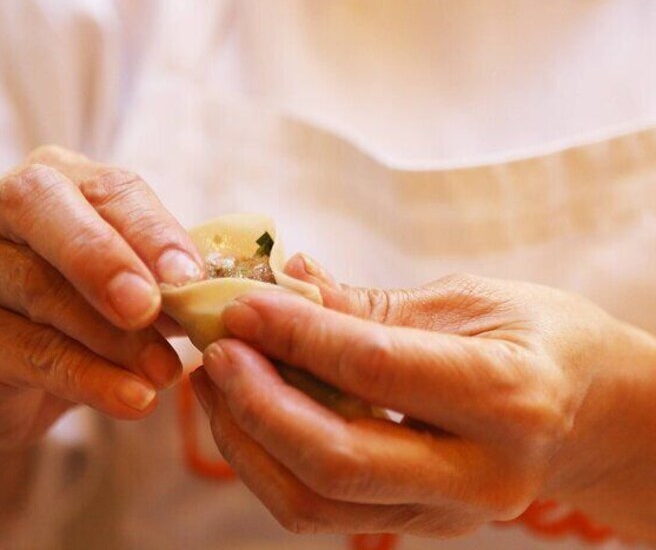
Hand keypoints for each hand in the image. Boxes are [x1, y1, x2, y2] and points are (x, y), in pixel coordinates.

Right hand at [0, 145, 203, 450]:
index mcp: (54, 180)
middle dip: (101, 257)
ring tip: (165, 371)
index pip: (105, 187)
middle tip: (149, 306)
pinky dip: (90, 379)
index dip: (150, 228)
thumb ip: (162, 275)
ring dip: (113, 337)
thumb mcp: (127, 282)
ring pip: (41, 291)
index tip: (190, 274)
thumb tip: (218, 290)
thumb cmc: (83, 312)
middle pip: (40, 209)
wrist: (8, 379)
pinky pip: (33, 354)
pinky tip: (133, 399)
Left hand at [191, 255, 655, 538]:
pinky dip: (267, 460)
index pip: (374, 369)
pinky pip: (320, 509)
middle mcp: (478, 474)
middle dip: (256, 402)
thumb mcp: (471, 301)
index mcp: (507, 398)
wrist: (589, 414)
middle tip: (215, 348)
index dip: (295, 333)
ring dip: (246, 439)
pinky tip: (244, 409)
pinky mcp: (413, 524)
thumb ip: (373, 306)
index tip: (239, 302)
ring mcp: (444, 513)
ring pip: (315, 501)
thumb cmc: (540, 339)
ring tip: (215, 377)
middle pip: (336, 460)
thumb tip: (284, 281)